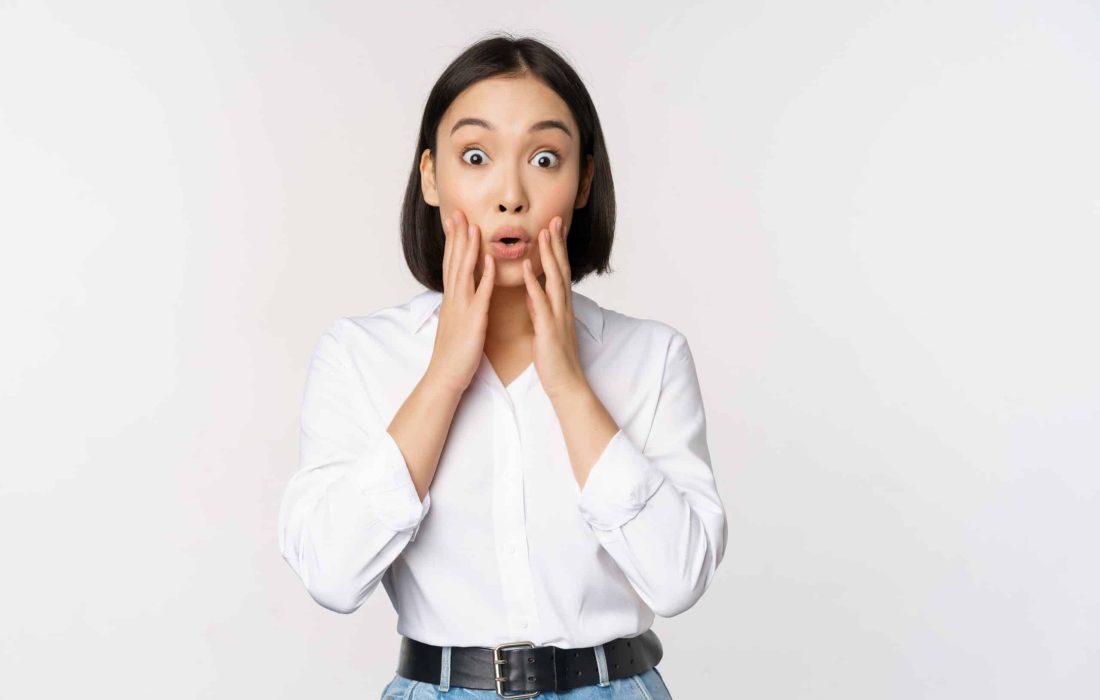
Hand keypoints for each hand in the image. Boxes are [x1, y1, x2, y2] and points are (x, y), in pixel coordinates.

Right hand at [425, 209, 494, 394]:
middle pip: (454, 262)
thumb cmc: (453, 354)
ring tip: (473, 227)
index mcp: (451, 300)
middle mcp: (453, 300)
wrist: (445, 377)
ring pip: (464, 272)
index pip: (450, 264)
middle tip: (458, 213)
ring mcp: (462, 308)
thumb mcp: (455, 324)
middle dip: (457, 237)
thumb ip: (458, 307)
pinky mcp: (473, 320)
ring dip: (469, 248)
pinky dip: (484, 276)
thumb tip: (460, 295)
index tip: (454, 222)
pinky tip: (489, 260)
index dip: (452, 242)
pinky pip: (480, 294)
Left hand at [522, 216, 587, 400]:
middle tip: (555, 218)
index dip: (556, 249)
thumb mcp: (545, 328)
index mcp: (560, 306)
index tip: (553, 228)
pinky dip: (534, 281)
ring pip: (555, 278)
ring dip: (548, 255)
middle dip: (557, 243)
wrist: (565, 384)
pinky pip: (540, 300)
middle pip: (561, 267)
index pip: (560, 271)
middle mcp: (562, 306)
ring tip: (543, 233)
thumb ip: (539, 309)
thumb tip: (532, 295)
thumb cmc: (554, 359)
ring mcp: (557, 315)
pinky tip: (527, 266)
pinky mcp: (548, 327)